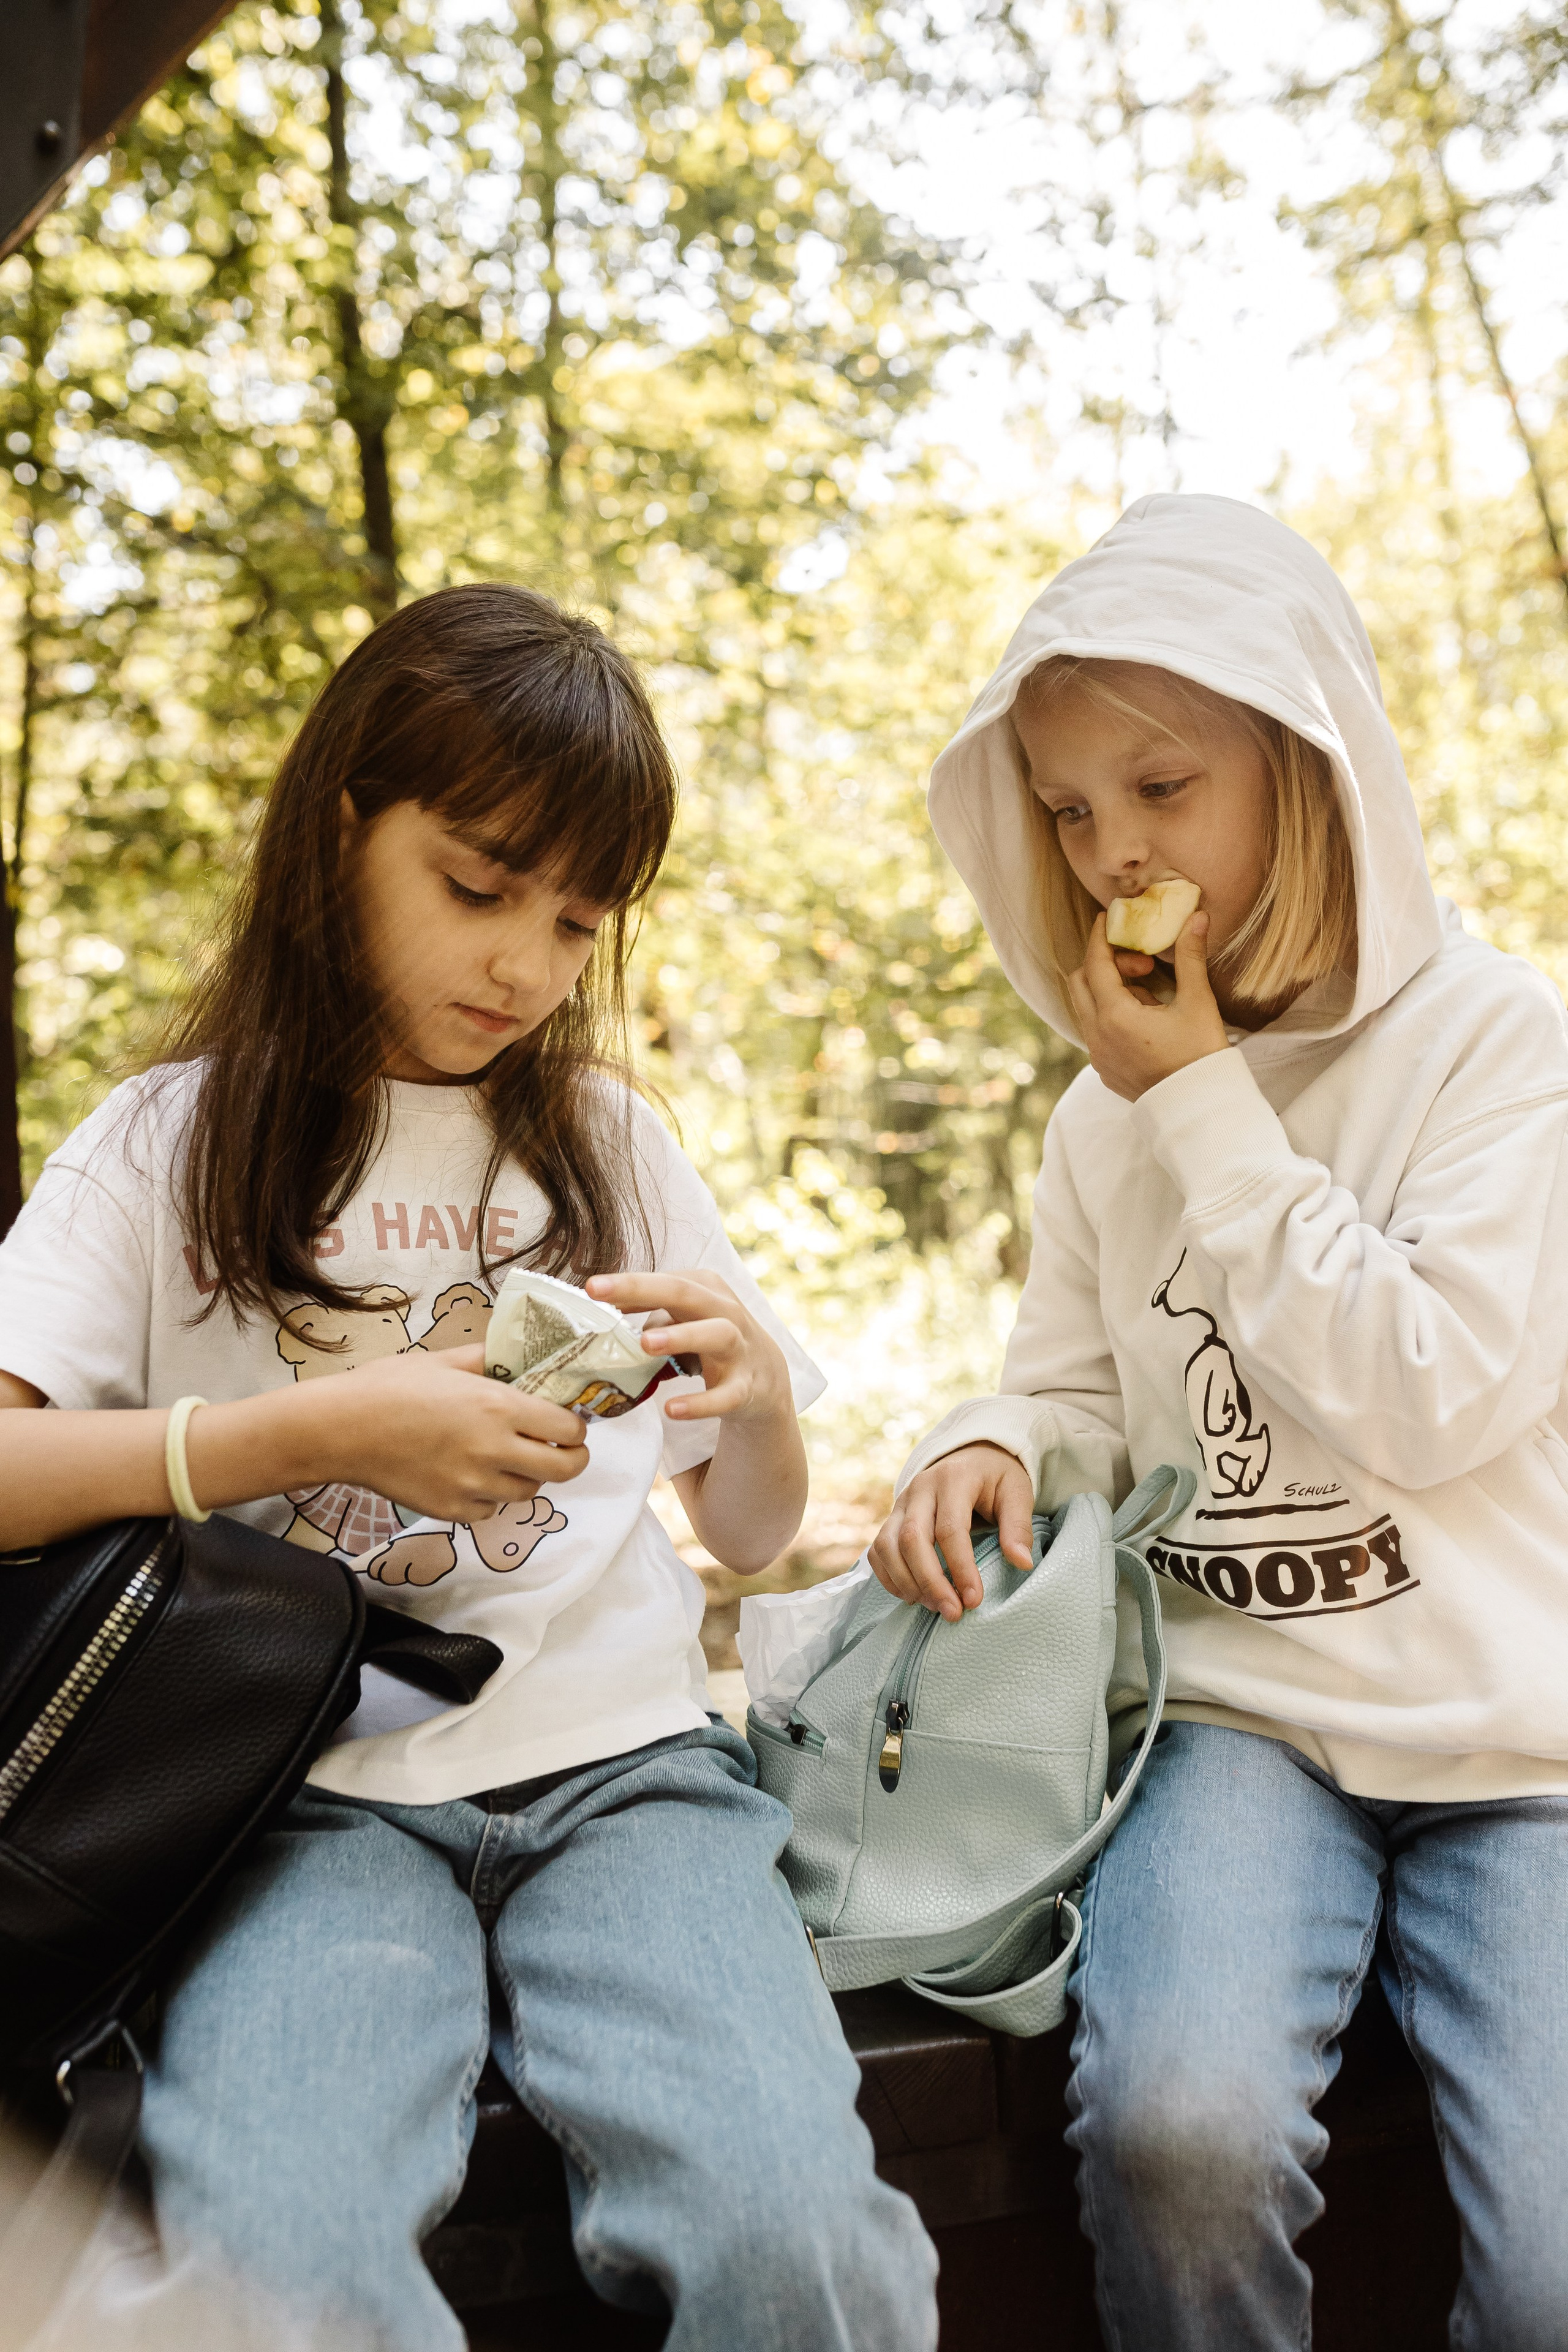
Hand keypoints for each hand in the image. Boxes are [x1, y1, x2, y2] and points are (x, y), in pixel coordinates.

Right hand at [286, 1344, 588, 1522]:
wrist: (341, 1429)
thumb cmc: (389, 1387)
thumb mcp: (444, 1360)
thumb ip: (489, 1358)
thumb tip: (520, 1355)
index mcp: (498, 1406)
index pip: (569, 1429)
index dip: (576, 1427)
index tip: (567, 1422)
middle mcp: (493, 1449)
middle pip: (564, 1469)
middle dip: (570, 1458)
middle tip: (560, 1449)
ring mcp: (473, 1485)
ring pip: (528, 1491)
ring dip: (527, 1476)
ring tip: (506, 1457)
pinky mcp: (452, 1510)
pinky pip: (490, 1510)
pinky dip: (489, 1496)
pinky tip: (471, 1475)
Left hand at [586, 1270, 792, 1428]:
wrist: (766, 1377)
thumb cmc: (713, 1339)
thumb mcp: (685, 1319)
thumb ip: (651, 1313)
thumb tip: (605, 1312)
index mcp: (706, 1289)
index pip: (664, 1281)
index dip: (628, 1283)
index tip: (591, 1287)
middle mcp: (725, 1311)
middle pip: (685, 1293)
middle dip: (642, 1288)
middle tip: (598, 1290)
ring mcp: (739, 1348)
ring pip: (717, 1334)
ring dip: (682, 1336)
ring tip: (645, 1342)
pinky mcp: (747, 1387)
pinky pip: (725, 1395)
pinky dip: (701, 1404)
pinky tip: (672, 1410)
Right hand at [869, 1443, 1034, 1621]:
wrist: (972, 1455)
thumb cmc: (996, 1479)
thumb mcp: (1017, 1493)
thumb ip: (1018, 1526)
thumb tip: (1022, 1564)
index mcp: (953, 1478)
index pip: (950, 1529)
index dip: (960, 1567)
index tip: (974, 1600)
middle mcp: (920, 1487)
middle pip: (911, 1539)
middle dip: (930, 1581)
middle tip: (953, 1613)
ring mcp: (901, 1502)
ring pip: (887, 1546)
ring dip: (907, 1582)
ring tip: (935, 1607)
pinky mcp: (891, 1517)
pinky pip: (877, 1550)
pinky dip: (889, 1577)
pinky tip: (914, 1596)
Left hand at [1066, 910, 1229, 1102]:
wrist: (1200, 1108)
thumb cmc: (1201, 1054)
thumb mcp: (1197, 1002)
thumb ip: (1190, 956)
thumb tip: (1196, 917)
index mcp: (1114, 1017)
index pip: (1096, 964)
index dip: (1100, 937)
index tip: (1106, 919)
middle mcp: (1097, 1037)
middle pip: (1081, 983)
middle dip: (1106, 964)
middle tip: (1142, 964)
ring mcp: (1098, 1057)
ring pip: (1089, 1009)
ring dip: (1111, 992)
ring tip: (1151, 997)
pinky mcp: (1105, 1071)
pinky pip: (1097, 1032)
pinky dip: (1112, 1016)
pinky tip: (1146, 1021)